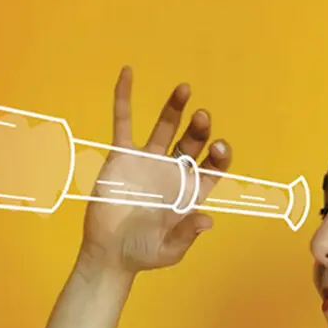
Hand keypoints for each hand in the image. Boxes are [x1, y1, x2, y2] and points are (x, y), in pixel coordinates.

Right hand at [78, 66, 233, 274]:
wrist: (108, 252)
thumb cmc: (142, 253)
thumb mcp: (169, 250)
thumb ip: (186, 234)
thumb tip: (207, 220)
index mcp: (191, 191)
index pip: (213, 166)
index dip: (219, 155)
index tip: (219, 148)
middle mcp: (173, 171)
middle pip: (192, 141)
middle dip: (200, 128)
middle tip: (202, 117)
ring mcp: (148, 160)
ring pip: (165, 126)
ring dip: (175, 108)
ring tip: (184, 90)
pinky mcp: (121, 156)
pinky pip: (122, 122)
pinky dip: (124, 98)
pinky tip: (128, 74)